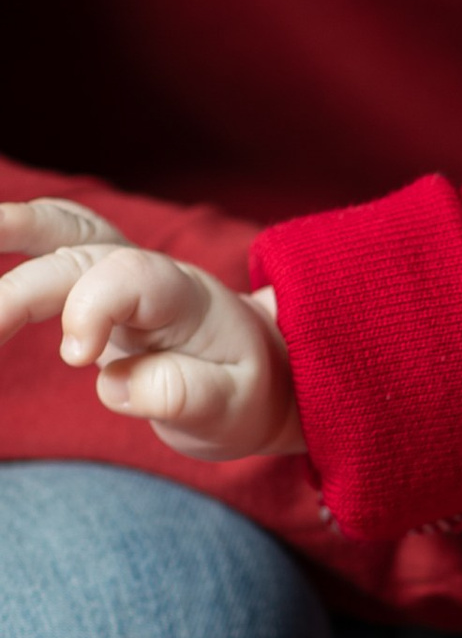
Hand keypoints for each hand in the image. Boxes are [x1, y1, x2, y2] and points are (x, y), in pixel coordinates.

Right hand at [0, 205, 301, 460]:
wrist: (261, 368)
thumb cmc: (243, 388)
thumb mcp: (232, 407)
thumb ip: (183, 394)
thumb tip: (114, 386)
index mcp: (186, 298)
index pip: (130, 279)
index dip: (92, 307)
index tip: (76, 359)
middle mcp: (149, 274)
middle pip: (79, 258)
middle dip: (22, 289)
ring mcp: (120, 271)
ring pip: (63, 231)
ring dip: (10, 232)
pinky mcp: (96, 281)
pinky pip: (53, 244)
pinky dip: (14, 238)